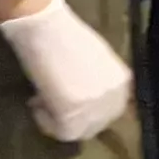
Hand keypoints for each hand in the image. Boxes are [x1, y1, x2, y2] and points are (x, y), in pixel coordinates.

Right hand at [0, 0, 130, 143]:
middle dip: (72, 119)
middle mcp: (115, 97)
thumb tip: (81, 94)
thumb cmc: (62, 34)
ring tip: (40, 102)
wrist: (43, 26)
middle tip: (49, 105)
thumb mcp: (92, 59)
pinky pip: (61, 131)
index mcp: (123, 81)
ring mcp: (96, 107)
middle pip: (97, 124)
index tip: (61, 99)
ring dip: (58, 121)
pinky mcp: (73, 114)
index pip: (109, 110)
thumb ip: (95, 80)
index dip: (85, 110)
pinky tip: (35, 104)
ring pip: (79, 131)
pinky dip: (45, 122)